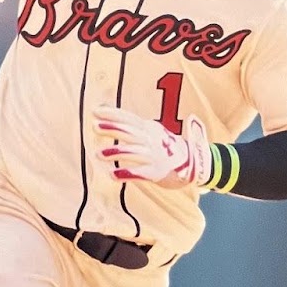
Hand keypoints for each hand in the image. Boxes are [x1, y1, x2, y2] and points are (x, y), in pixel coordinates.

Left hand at [94, 106, 211, 189]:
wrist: (191, 164)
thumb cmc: (165, 147)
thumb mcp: (152, 131)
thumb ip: (132, 125)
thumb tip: (106, 113)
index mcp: (149, 128)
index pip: (129, 118)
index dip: (113, 114)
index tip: (95, 111)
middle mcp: (151, 140)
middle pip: (130, 132)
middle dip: (113, 129)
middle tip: (95, 126)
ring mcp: (153, 156)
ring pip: (132, 153)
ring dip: (115, 152)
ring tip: (98, 154)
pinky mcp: (155, 172)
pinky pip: (138, 173)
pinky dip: (125, 174)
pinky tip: (112, 175)